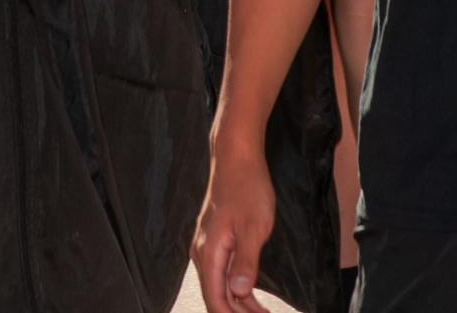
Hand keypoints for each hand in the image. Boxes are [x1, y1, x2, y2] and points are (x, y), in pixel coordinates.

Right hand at [193, 145, 276, 311]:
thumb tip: (239, 291)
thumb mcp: (254, 227)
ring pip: (219, 286)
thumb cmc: (247, 188)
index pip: (215, 299)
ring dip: (240, 305)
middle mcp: (202, 252)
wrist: (236, 157)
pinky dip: (237, 289)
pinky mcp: (215, 240)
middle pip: (216, 296)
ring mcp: (207, 246)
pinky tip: (253, 298)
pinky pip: (222, 273)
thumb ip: (245, 261)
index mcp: (209, 252)